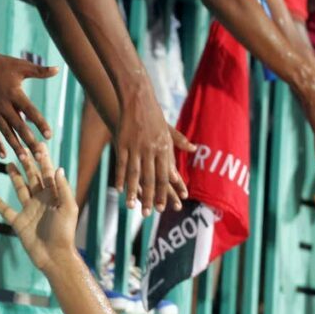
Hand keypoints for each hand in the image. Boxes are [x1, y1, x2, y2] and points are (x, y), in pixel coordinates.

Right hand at [0, 51, 58, 179]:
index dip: (40, 123)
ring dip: (14, 145)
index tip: (49, 136)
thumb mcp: (21, 65)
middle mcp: (3, 104)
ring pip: (5, 131)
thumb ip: (39, 71)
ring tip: (24, 159)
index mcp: (14, 93)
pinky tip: (3, 154)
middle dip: (29, 141)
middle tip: (40, 156)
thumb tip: (58, 69)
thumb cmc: (1, 63)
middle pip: (18, 126)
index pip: (30, 111)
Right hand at [0, 150, 77, 272]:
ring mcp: (30, 211)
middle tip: (21, 149)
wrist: (54, 255)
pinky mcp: (19, 222)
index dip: (44, 161)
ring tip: (9, 163)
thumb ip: (63, 189)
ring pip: (21, 189)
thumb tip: (58, 168)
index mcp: (55, 197)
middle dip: (29, 164)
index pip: (49, 175)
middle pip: (34, 178)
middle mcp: (42, 201)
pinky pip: (7, 211)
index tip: (39, 146)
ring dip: (15, 177)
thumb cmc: (65, 233)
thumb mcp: (68, 208)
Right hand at [114, 92, 192, 214]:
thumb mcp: (168, 129)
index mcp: (164, 150)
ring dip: (134, 193)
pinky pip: (122, 165)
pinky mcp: (122, 145)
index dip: (169, 192)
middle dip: (152, 198)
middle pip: (153, 180)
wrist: (137, 99)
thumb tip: (194, 149)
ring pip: (136, 176)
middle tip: (151, 214)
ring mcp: (136, 149)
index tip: (170, 206)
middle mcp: (152, 151)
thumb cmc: (153, 116)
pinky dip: (121, 178)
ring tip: (132, 207)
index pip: (168, 176)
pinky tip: (120, 190)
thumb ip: (179, 142)